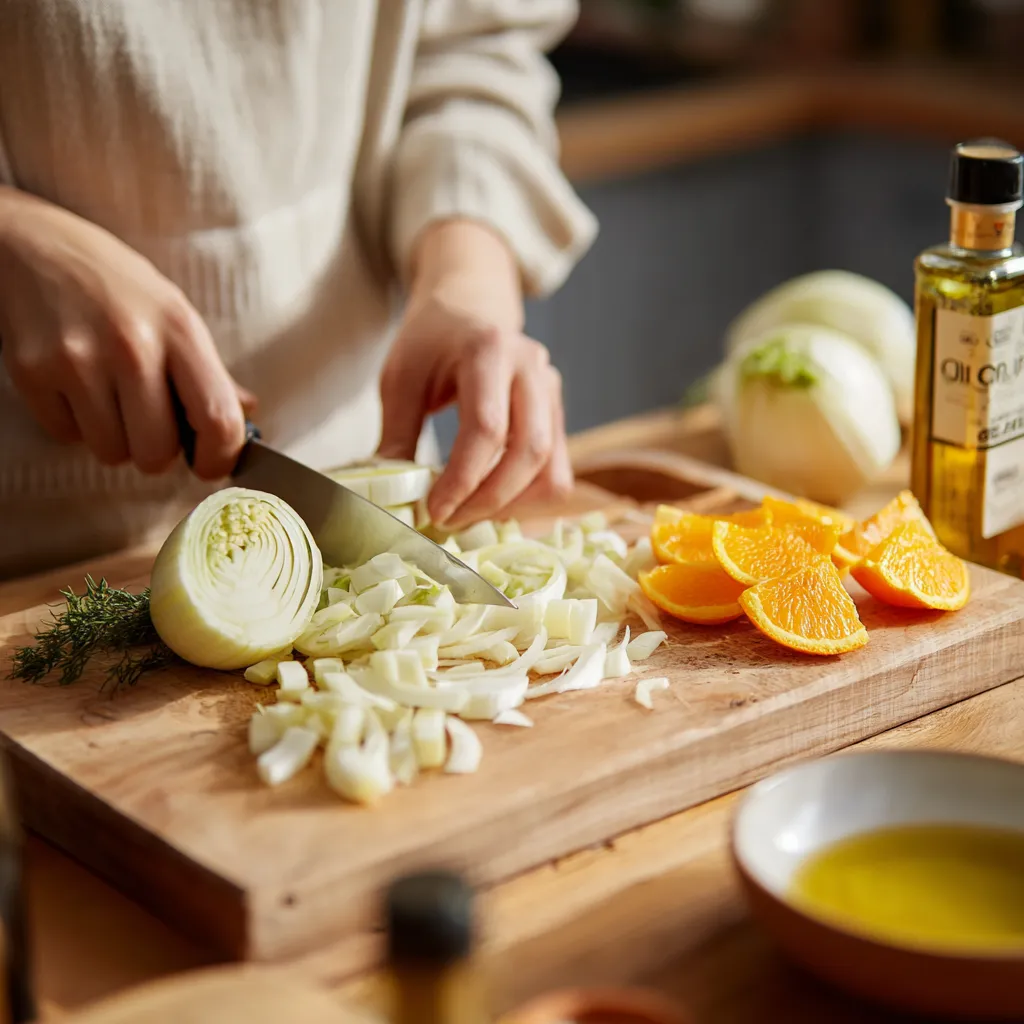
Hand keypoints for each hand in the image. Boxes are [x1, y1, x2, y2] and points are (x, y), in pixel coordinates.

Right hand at [0, 187, 250, 478]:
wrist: (30, 244)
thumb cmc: (113, 283)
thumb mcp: (173, 312)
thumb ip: (209, 370)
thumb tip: (247, 413)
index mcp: (179, 329)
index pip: (218, 419)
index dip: (220, 457)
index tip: (211, 463)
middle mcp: (131, 345)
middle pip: (158, 451)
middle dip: (157, 450)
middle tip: (149, 422)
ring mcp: (77, 360)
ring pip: (112, 452)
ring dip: (115, 438)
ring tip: (110, 397)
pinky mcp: (31, 373)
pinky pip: (67, 437)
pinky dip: (75, 425)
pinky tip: (76, 387)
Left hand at [378, 220, 572, 527]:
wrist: (471, 304)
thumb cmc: (432, 339)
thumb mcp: (401, 377)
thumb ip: (398, 434)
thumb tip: (391, 498)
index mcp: (490, 350)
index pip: (487, 428)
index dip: (461, 479)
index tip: (433, 510)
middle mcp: (532, 369)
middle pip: (528, 452)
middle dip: (487, 500)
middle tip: (448, 521)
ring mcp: (553, 392)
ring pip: (551, 470)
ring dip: (511, 506)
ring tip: (468, 515)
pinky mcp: (558, 416)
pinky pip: (556, 472)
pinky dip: (526, 499)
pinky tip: (489, 503)